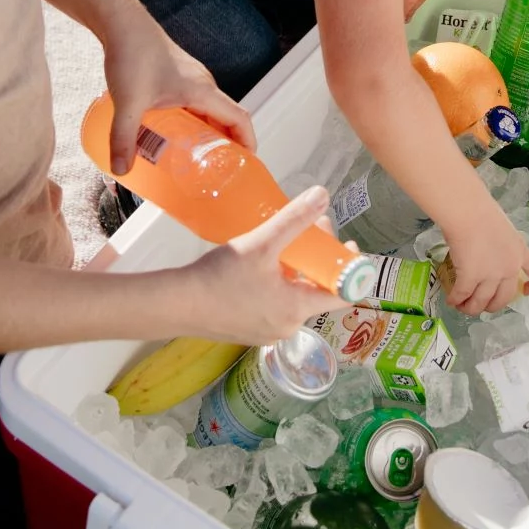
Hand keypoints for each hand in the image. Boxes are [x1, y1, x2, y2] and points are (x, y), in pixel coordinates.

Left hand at [99, 3, 255, 173]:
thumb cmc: (133, 54)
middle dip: (227, 145)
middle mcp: (203, 85)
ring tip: (197, 158)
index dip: (248, 143)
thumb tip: (122, 169)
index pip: (239, 119)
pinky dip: (195, 122)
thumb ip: (123, 138)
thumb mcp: (127, 103)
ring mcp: (192, 79)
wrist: (122, 23)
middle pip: (227, 118)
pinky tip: (174, 133)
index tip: (246, 165)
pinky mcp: (179, 76)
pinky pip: (196, 103)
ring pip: (210, 111)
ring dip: (209, 133)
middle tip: (218, 170)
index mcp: (203, 91)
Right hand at [181, 187, 343, 343]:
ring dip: (295, 273)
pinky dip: (277, 286)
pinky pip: (274, 307)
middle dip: (317, 262)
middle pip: (316, 293)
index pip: (343, 295)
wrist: (177, 304)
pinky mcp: (248, 331)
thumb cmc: (220, 277)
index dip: (350, 270)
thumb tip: (323, 195)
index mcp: (297, 309)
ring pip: (294, 299)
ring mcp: (267, 332)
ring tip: (281, 246)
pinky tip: (259, 267)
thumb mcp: (263, 243)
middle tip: (308, 232)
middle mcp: (288, 327)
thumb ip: (295, 219)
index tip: (345, 246)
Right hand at [439, 203, 528, 314]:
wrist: (467, 212)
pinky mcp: (470, 277)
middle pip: (506, 297)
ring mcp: (490, 275)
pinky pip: (463, 294)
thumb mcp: (502, 230)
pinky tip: (451, 300)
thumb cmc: (482, 212)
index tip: (526, 292)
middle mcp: (509, 268)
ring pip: (482, 301)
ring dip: (472, 308)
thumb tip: (487, 252)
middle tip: (482, 305)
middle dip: (493, 306)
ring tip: (462, 307)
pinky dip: (456, 300)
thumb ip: (501, 246)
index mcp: (520, 252)